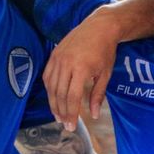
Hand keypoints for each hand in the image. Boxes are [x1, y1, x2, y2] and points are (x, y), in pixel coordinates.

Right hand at [42, 12, 120, 130]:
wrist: (99, 27)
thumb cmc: (105, 51)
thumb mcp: (105, 74)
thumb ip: (97, 95)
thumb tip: (93, 115)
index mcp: (81, 69)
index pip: (72, 98)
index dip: (71, 114)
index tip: (71, 126)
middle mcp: (66, 64)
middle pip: (59, 94)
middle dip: (61, 112)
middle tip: (64, 124)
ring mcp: (57, 58)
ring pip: (51, 87)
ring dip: (53, 103)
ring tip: (58, 115)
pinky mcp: (53, 55)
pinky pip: (47, 76)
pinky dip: (49, 89)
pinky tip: (53, 98)